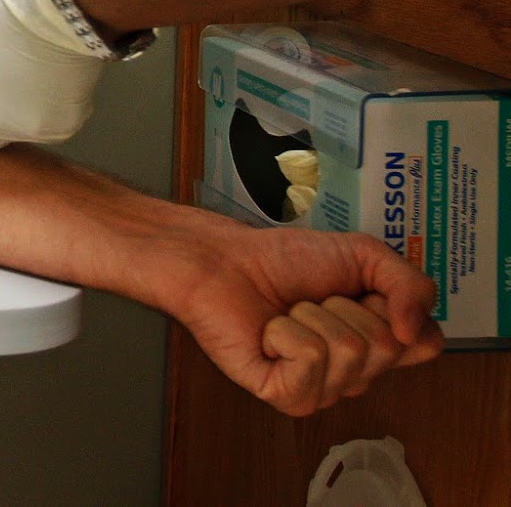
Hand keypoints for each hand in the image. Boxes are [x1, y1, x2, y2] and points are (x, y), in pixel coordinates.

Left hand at [0, 0, 106, 147]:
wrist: (53, 9)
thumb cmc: (3, 7)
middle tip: (9, 82)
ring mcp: (24, 129)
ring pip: (24, 127)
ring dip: (28, 109)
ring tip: (40, 75)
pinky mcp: (61, 127)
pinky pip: (56, 121)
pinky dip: (58, 105)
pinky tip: (61, 78)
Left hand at [172, 223, 442, 415]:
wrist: (223, 261)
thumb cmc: (287, 260)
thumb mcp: (366, 255)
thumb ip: (412, 286)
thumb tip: (416, 334)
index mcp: (378, 348)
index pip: (428, 344)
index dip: (396, 305)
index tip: (360, 289)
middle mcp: (356, 376)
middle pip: (389, 347)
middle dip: (347, 306)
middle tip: (314, 300)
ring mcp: (323, 391)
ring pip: (349, 350)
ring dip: (313, 315)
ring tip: (289, 314)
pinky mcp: (287, 396)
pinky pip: (310, 359)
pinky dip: (287, 332)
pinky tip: (269, 333)